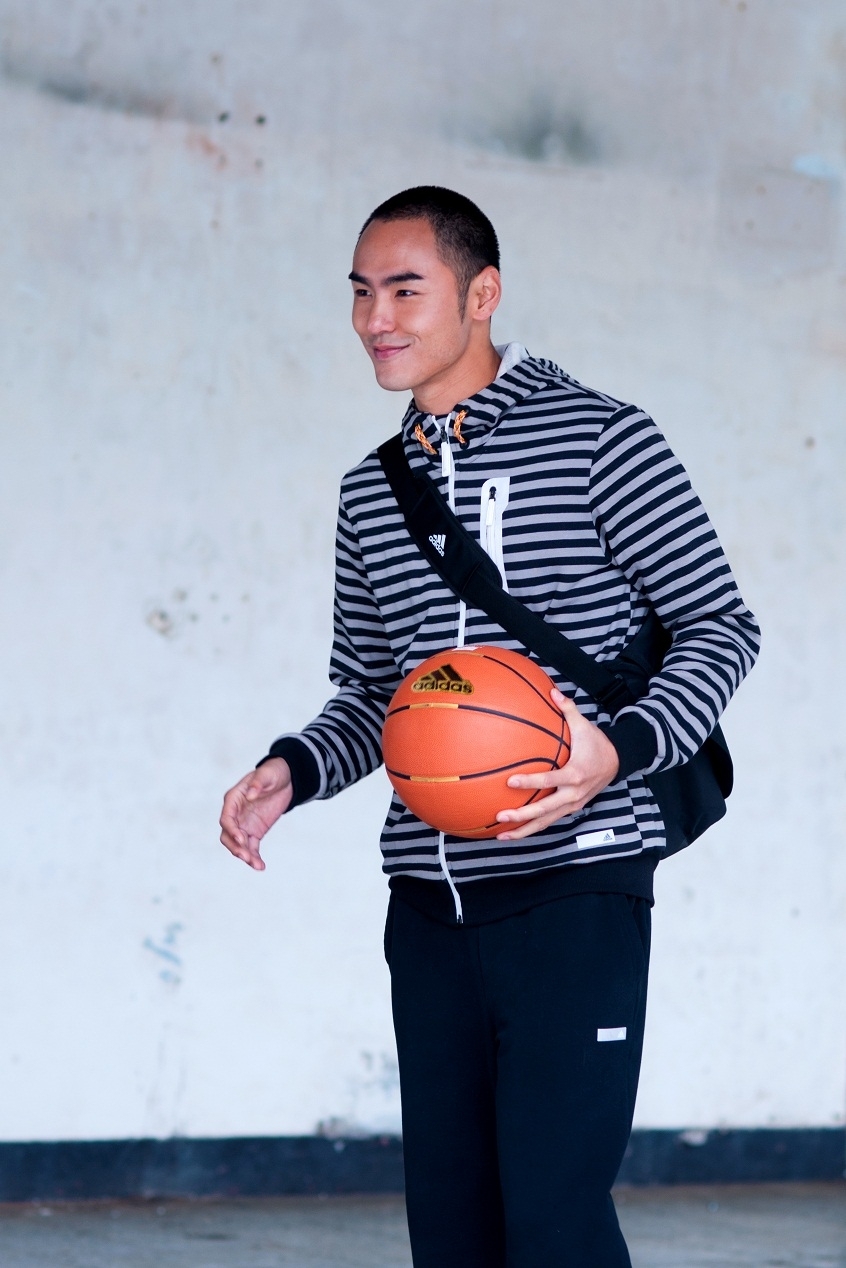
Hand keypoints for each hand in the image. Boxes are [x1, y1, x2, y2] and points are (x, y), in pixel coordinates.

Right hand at [219, 758, 292, 869]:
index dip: (231, 830)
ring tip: (257, 865)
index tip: (242, 839)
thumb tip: (249, 795)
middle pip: (228, 835)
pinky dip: (254, 857)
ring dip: (245, 856)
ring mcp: (244, 825)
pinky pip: (252, 847)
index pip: (226, 818)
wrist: (286, 779)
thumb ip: (257, 783)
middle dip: (235, 847)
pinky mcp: (255, 832)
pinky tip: (261, 866)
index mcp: (233, 799)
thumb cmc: (273, 773)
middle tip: (247, 857)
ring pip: (239, 845)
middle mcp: (235, 814)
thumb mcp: (267, 774)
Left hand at [495, 689, 619, 840]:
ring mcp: (572, 804)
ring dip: (525, 830)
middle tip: (500, 816)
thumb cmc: (597, 743)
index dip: (530, 782)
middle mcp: (573, 793)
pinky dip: (534, 827)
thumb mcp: (584, 725)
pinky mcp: (571, 809)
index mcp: (575, 773)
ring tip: (503, 835)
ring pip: (547, 821)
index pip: (550, 781)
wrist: (618, 762)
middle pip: (545, 809)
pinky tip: (515, 831)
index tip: (510, 782)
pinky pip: (550, 820)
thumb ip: (567, 709)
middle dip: (522, 815)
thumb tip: (552, 690)